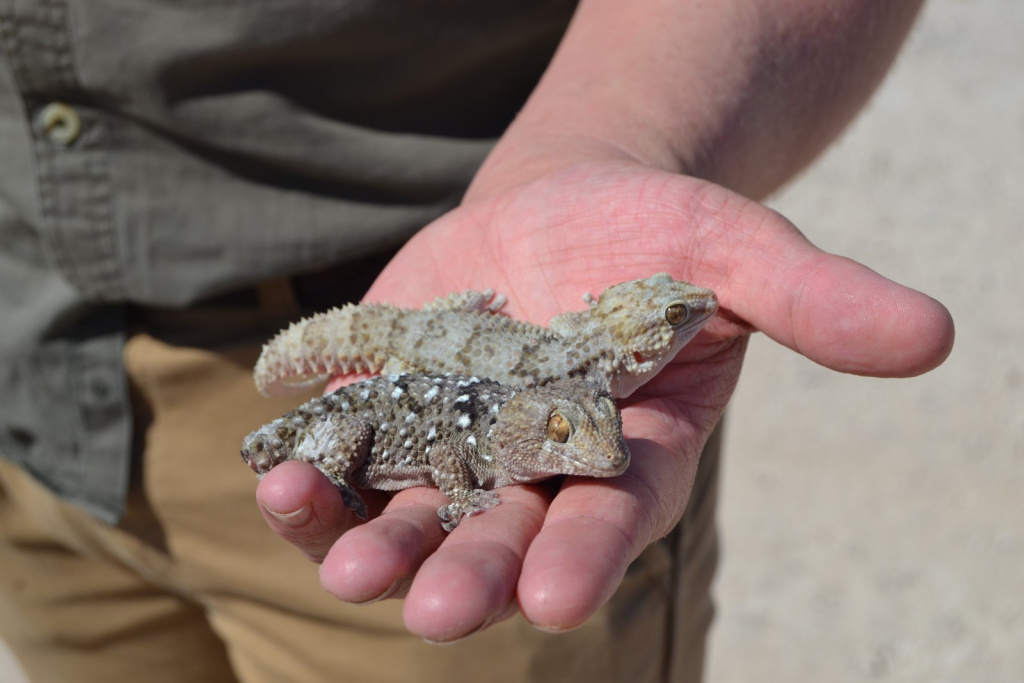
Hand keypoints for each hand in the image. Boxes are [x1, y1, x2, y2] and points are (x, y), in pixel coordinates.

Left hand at [257, 159, 952, 641]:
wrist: (564, 208)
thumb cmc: (660, 235)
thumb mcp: (738, 252)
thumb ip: (814, 299)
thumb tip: (932, 337)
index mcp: (628, 452)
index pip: (613, 518)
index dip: (590, 555)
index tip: (562, 599)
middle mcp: (539, 469)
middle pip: (506, 534)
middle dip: (473, 573)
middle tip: (436, 614)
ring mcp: (457, 446)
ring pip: (414, 515)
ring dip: (374, 544)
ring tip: (342, 566)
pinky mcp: (393, 407)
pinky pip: (350, 457)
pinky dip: (318, 477)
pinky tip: (284, 477)